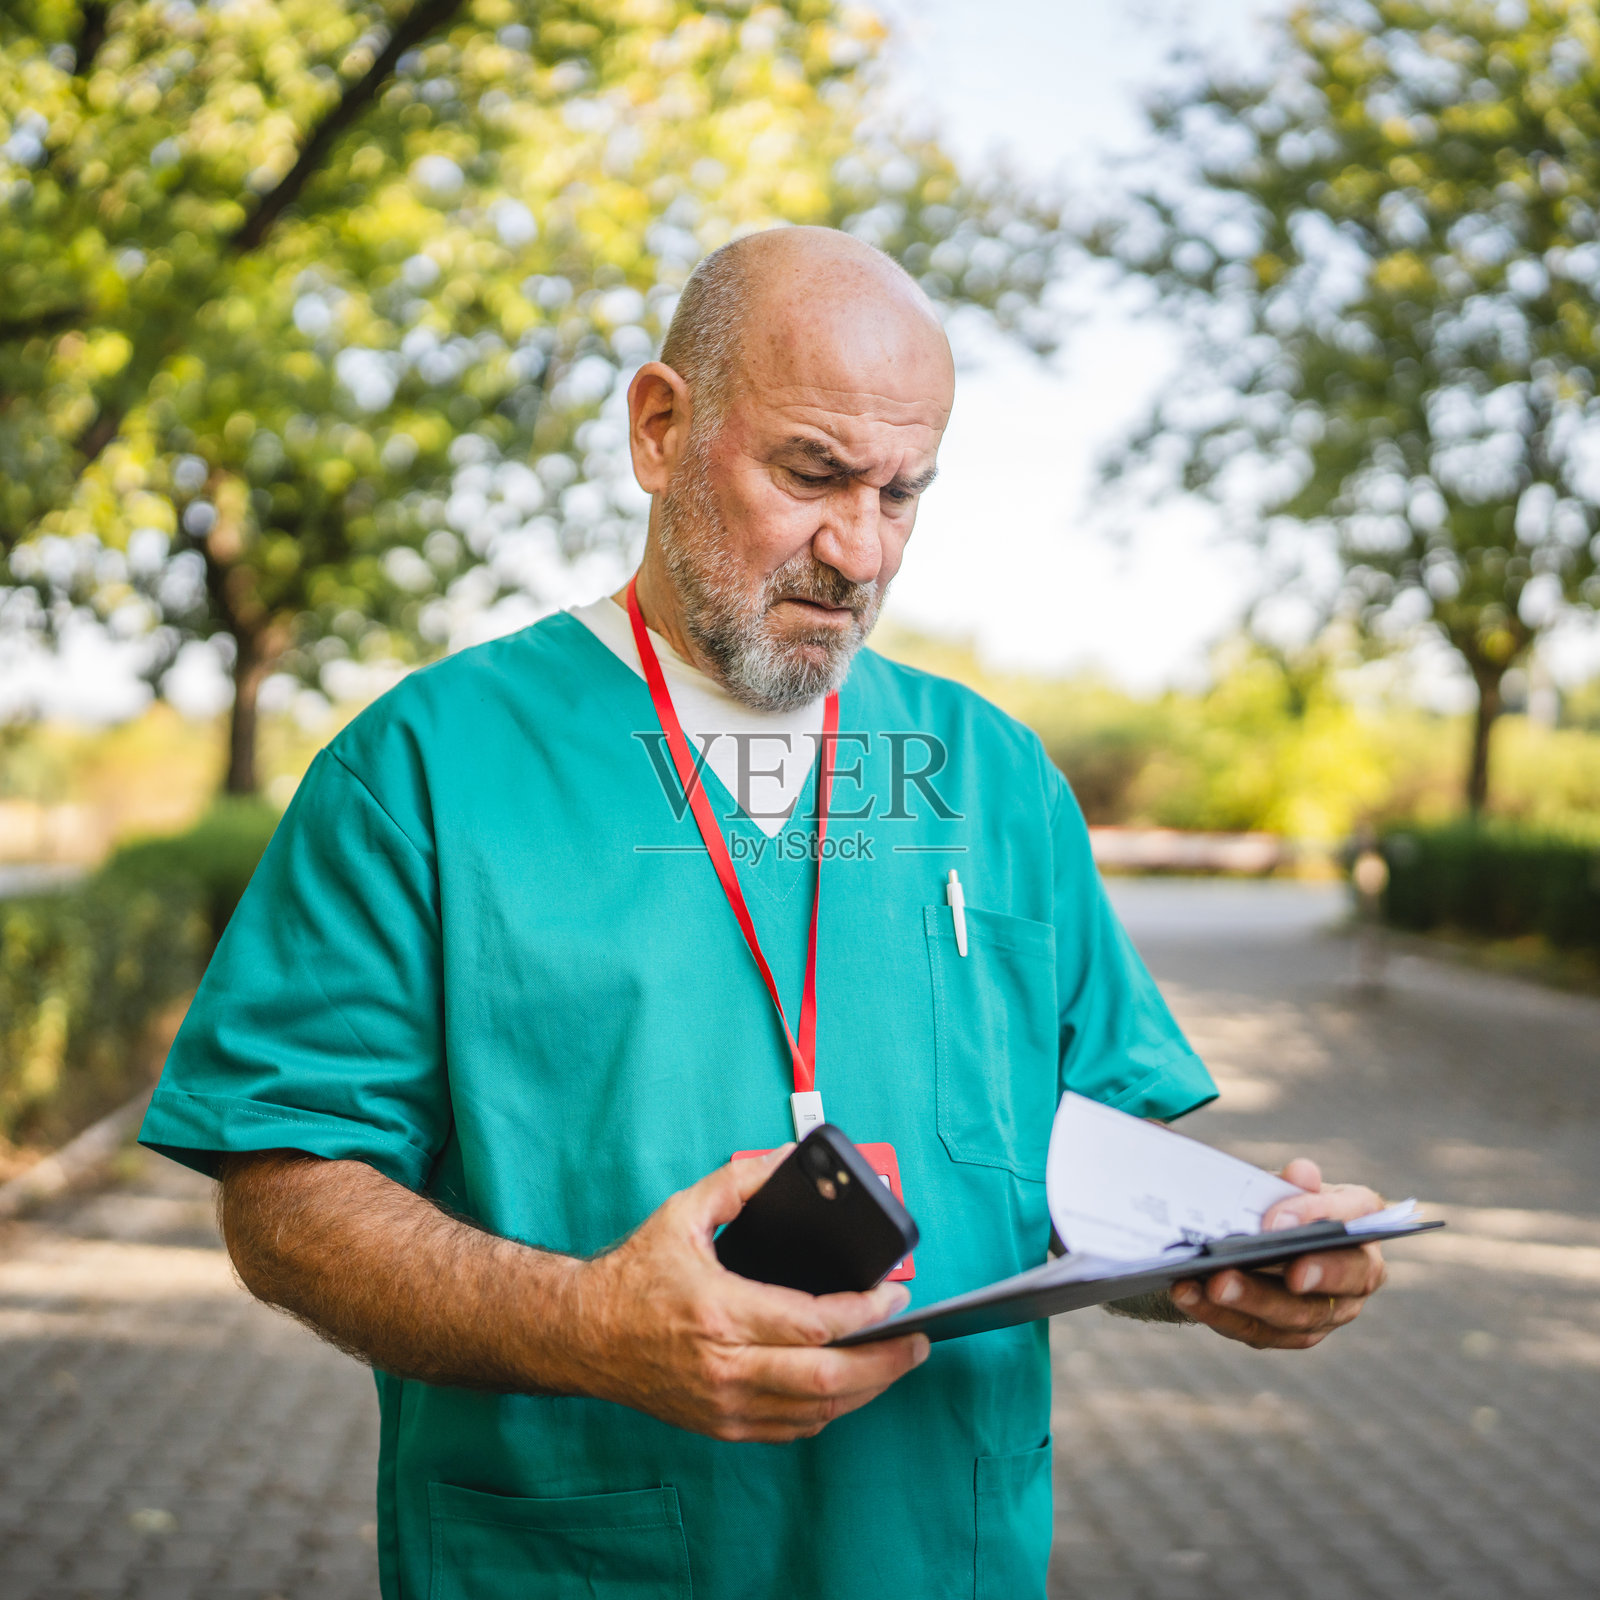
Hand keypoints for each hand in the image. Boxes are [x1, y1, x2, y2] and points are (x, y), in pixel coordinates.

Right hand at [557, 1147, 928, 1441]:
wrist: (583, 1334)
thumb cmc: (633, 1275)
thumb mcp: (684, 1213)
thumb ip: (741, 1182)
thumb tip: (789, 1159)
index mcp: (719, 1312)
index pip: (814, 1324)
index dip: (866, 1313)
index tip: (896, 1294)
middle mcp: (724, 1367)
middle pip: (828, 1379)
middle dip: (885, 1362)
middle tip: (917, 1341)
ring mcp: (724, 1404)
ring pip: (816, 1411)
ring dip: (866, 1389)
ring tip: (895, 1361)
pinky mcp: (721, 1425)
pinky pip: (792, 1429)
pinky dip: (829, 1409)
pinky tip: (848, 1385)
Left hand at [1170, 1157, 1388, 1349]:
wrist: (1257, 1239)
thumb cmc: (1277, 1205)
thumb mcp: (1280, 1186)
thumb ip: (1290, 1183)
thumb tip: (1301, 1174)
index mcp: (1360, 1221)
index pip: (1355, 1215)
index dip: (1318, 1216)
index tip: (1275, 1221)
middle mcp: (1358, 1271)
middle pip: (1339, 1279)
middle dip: (1296, 1274)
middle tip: (1263, 1263)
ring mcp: (1331, 1310)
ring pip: (1298, 1314)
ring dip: (1250, 1299)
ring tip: (1210, 1282)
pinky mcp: (1293, 1333)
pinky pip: (1259, 1330)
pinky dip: (1219, 1313)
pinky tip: (1188, 1293)